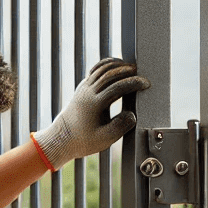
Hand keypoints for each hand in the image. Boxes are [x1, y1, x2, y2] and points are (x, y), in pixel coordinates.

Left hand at [32, 58, 149, 169]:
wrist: (61, 139)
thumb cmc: (83, 141)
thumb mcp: (104, 140)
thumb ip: (119, 127)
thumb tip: (132, 115)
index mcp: (94, 104)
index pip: (117, 87)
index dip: (133, 83)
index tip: (146, 84)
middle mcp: (88, 92)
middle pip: (110, 73)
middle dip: (128, 71)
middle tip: (142, 73)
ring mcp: (84, 87)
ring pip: (103, 69)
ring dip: (118, 65)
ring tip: (132, 68)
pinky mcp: (83, 87)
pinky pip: (96, 70)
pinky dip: (108, 65)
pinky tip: (118, 66)